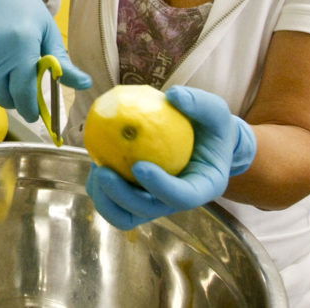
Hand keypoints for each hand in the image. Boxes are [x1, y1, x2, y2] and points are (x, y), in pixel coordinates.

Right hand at [0, 0, 90, 121]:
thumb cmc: (25, 9)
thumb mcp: (48, 32)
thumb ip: (62, 63)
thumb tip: (85, 84)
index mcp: (22, 44)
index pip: (23, 92)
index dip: (29, 109)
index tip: (33, 113)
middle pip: (2, 95)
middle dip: (13, 100)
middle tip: (19, 91)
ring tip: (4, 75)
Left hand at [86, 85, 257, 230]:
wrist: (203, 140)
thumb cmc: (210, 126)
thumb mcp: (214, 110)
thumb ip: (199, 103)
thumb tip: (174, 95)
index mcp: (202, 187)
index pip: (183, 197)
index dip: (161, 187)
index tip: (139, 166)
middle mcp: (177, 200)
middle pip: (147, 210)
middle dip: (121, 196)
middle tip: (103, 171)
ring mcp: (155, 201)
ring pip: (125, 214)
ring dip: (105, 197)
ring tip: (95, 167)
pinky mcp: (137, 196)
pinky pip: (113, 199)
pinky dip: (100, 186)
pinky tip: (94, 158)